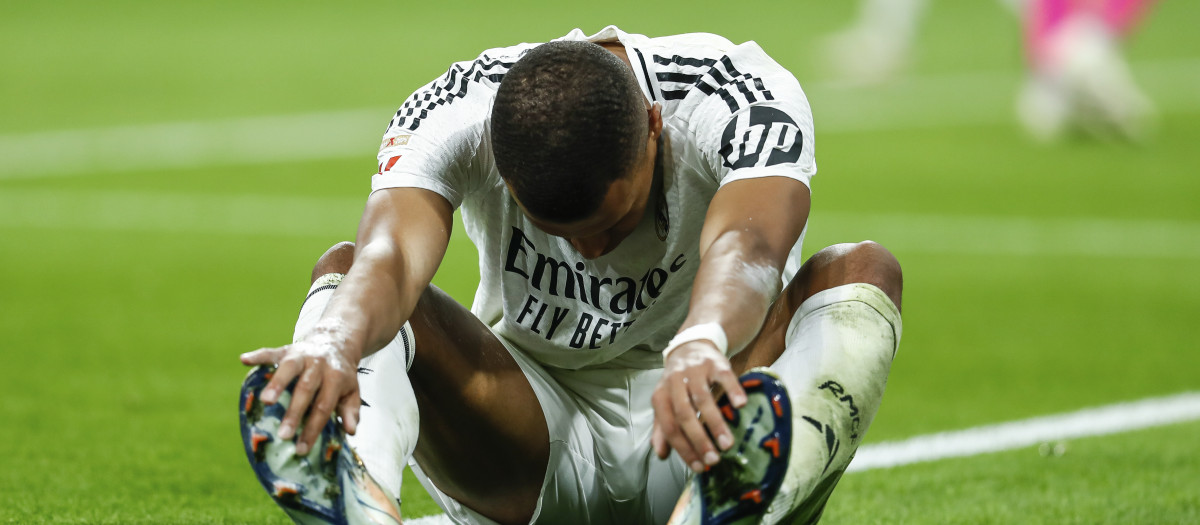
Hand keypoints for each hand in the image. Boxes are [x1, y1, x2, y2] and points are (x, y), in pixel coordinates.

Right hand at [240, 327, 361, 455]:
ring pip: (289, 368)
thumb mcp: (352, 391)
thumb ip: (351, 410)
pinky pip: (271, 352)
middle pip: (305, 389)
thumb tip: (351, 431)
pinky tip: (244, 360)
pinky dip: (257, 355)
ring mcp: (302, 354)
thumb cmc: (341, 374)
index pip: (324, 406)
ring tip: (265, 401)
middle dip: (294, 413)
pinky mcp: (286, 349)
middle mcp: (319, 364)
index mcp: (336, 377)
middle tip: (283, 435)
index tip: (301, 449)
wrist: (337, 341)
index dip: (313, 428)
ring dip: (277, 383)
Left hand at [650, 341, 746, 472]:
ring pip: (703, 398)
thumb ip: (663, 428)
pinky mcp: (714, 362)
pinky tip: (740, 406)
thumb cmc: (679, 383)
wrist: (691, 346)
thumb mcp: (667, 402)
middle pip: (684, 414)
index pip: (669, 427)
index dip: (683, 449)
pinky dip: (733, 391)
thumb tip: (661, 455)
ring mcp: (695, 371)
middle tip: (713, 460)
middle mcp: (675, 382)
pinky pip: (724, 377)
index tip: (699, 467)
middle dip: (699, 440)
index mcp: (661, 396)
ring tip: (727, 443)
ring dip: (715, 423)